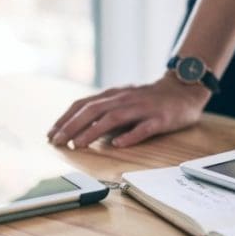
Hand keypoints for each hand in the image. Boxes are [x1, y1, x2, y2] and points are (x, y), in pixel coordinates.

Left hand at [47, 75, 211, 148]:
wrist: (183, 90)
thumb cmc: (149, 100)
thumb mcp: (122, 101)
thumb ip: (103, 112)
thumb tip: (77, 129)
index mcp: (113, 95)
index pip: (83, 104)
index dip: (65, 118)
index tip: (51, 133)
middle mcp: (124, 99)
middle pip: (93, 110)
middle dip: (72, 126)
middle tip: (57, 141)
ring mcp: (142, 108)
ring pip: (114, 118)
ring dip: (93, 131)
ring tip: (78, 144)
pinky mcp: (160, 119)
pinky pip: (144, 128)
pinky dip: (130, 136)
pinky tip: (118, 145)